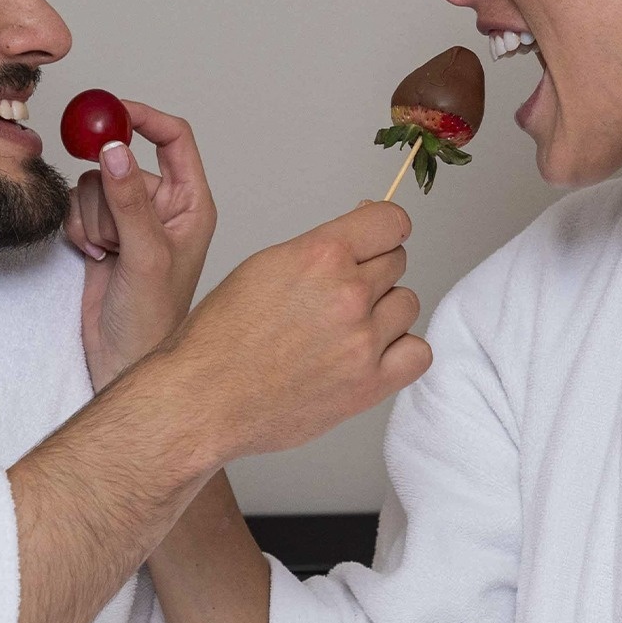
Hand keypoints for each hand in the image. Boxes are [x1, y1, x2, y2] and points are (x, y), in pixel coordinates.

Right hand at [65, 101, 215, 390]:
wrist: (122, 359)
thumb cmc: (153, 320)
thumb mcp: (145, 256)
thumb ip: (129, 201)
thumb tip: (115, 149)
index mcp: (192, 203)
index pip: (174, 139)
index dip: (143, 118)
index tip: (108, 112)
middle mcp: (163, 205)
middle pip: (121, 160)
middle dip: (107, 195)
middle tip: (115, 234)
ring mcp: (131, 218)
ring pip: (94, 183)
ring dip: (91, 218)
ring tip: (109, 254)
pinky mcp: (103, 230)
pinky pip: (78, 203)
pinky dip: (78, 227)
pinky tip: (94, 257)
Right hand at [147, 202, 429, 459]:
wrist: (203, 400)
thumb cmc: (219, 339)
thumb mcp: (263, 267)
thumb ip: (318, 250)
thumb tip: (360, 233)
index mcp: (320, 255)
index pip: (391, 222)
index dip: (381, 229)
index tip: (375, 240)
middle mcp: (347, 293)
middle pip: (396, 262)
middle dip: (372, 272)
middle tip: (338, 295)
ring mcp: (362, 340)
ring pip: (407, 304)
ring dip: (384, 312)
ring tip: (346, 328)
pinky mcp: (369, 384)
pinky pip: (418, 354)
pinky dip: (400, 352)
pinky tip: (371, 355)